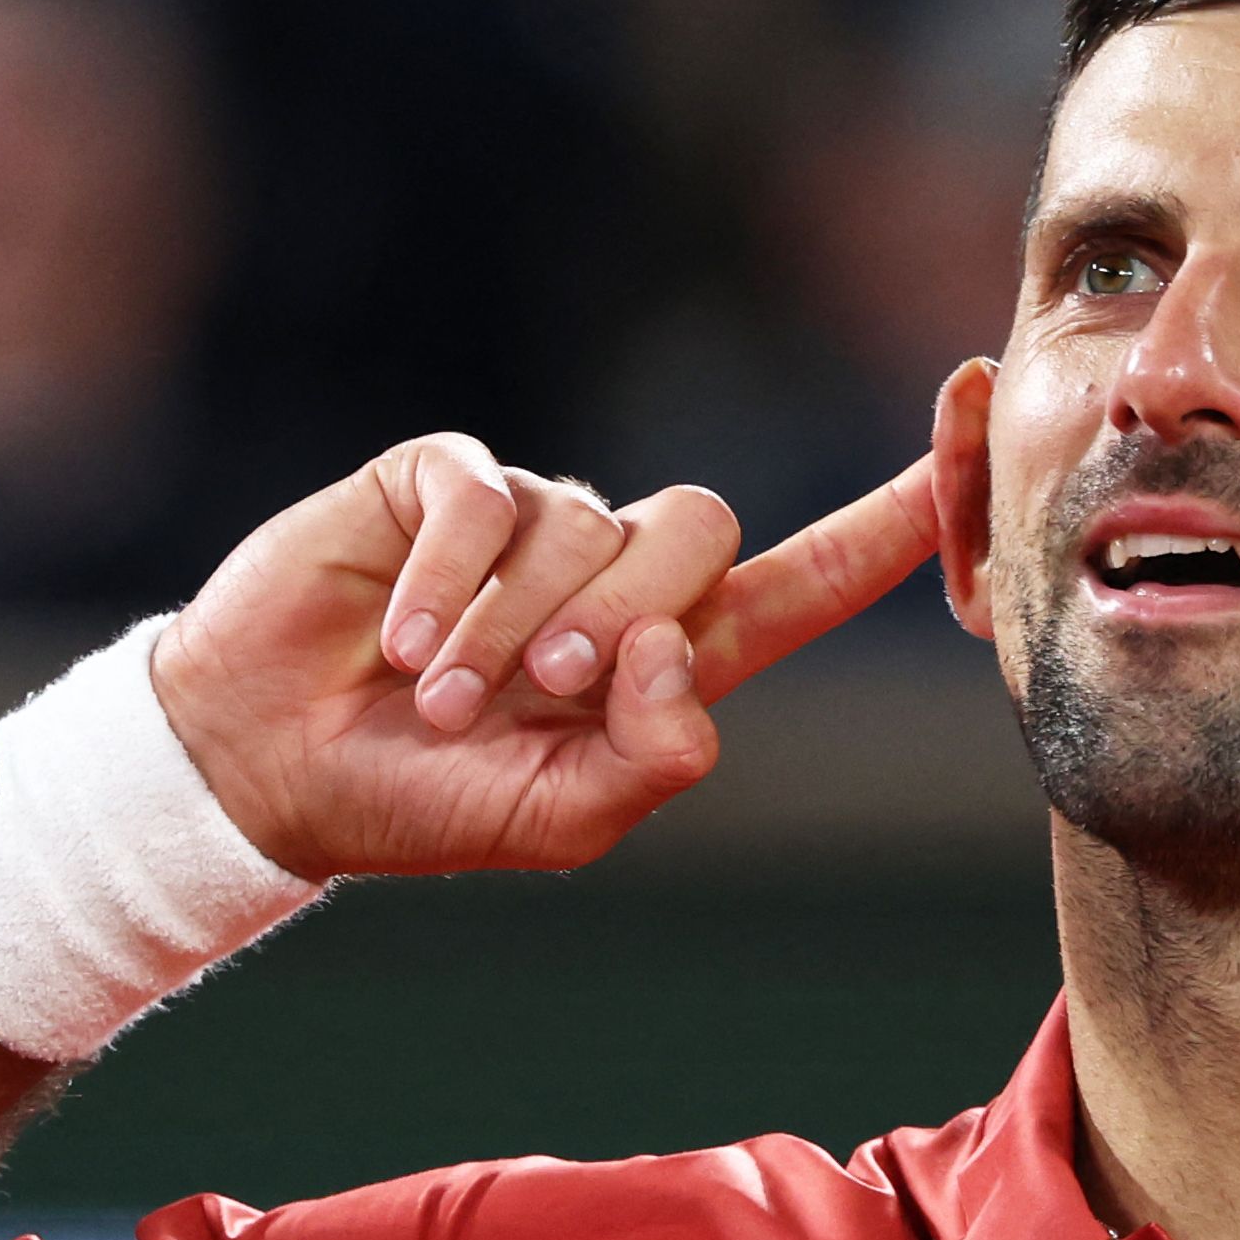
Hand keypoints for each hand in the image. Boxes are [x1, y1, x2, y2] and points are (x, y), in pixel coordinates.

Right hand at [152, 435, 939, 877]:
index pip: (813, 578)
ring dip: (512, 628)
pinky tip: (394, 639)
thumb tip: (679, 660)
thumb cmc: (419, 802)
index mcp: (672, 658)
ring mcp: (534, 520)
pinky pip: (489, 499)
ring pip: (591, 525)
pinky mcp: (446, 481)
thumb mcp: (555, 821)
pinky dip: (446, 581)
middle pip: (703, 532)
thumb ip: (648, 763)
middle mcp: (617, 574)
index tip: (974, 419)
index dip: (894, 516)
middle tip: (538, 693)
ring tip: (438, 694)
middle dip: (625, 620)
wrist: (266, 764)